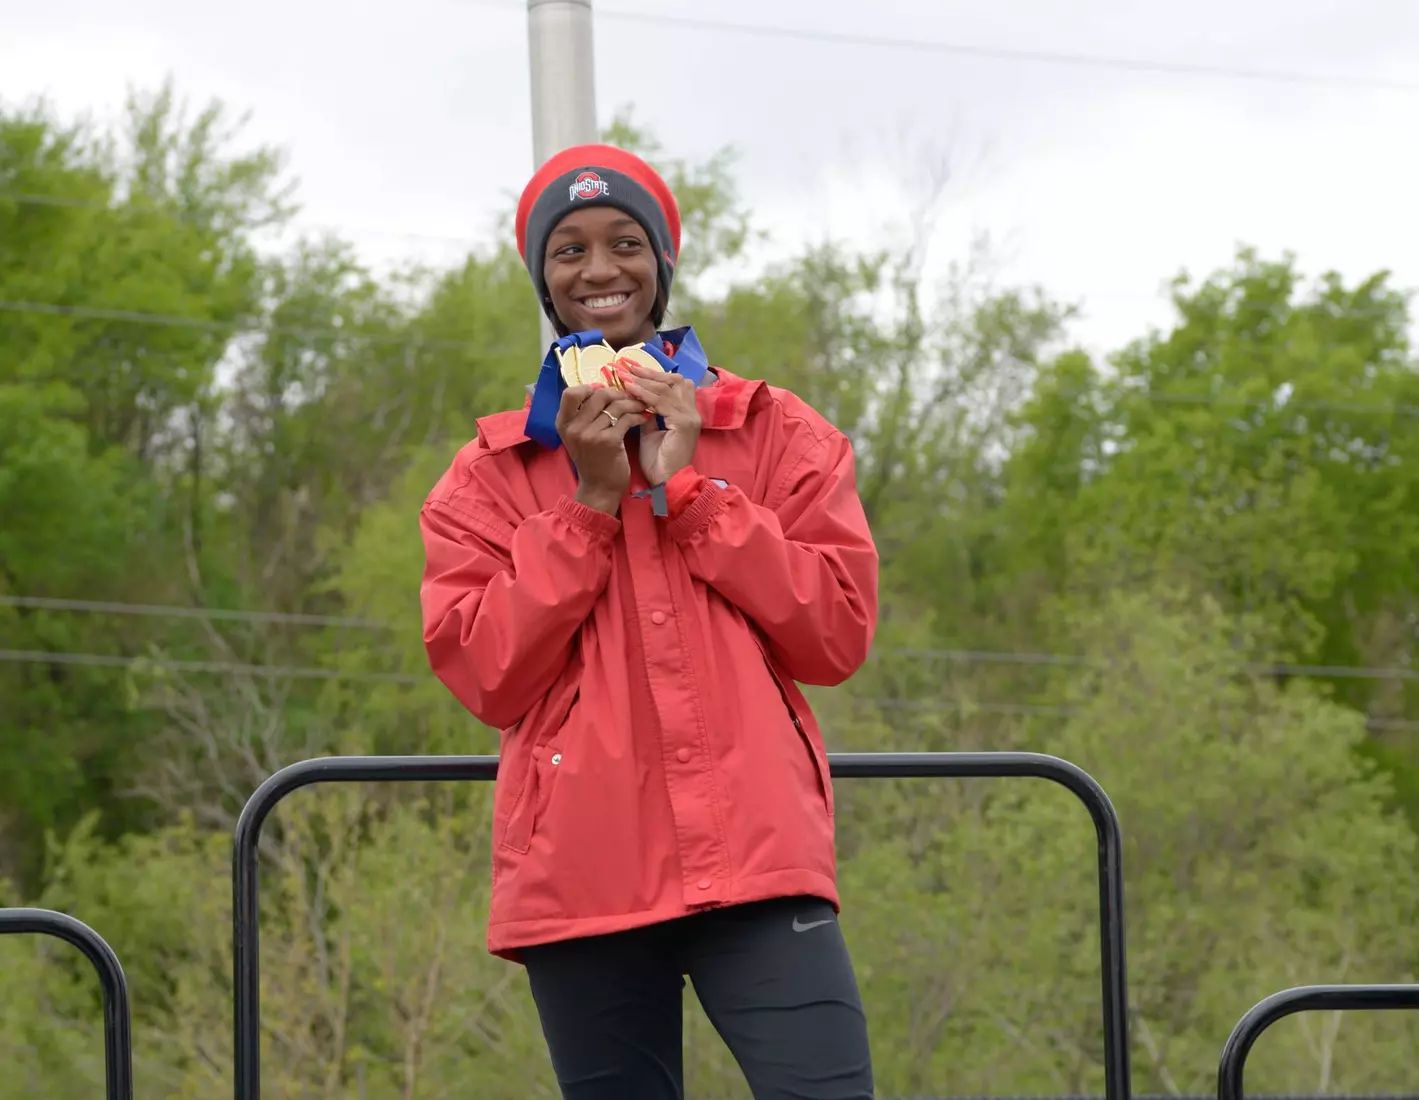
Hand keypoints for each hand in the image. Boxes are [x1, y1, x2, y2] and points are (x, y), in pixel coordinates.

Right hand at [555, 385, 649, 512]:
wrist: (600, 488)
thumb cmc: (592, 460)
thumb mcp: (579, 437)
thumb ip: (584, 415)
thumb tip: (600, 388)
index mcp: (563, 423)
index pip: (570, 393)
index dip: (589, 388)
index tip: (604, 394)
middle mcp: (574, 427)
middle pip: (598, 394)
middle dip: (618, 393)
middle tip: (630, 398)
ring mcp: (590, 434)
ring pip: (616, 405)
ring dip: (632, 403)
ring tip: (641, 405)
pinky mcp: (609, 441)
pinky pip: (627, 418)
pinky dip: (638, 415)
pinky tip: (643, 418)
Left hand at [616, 363, 701, 486]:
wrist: (668, 483)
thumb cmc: (659, 463)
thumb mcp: (650, 433)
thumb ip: (648, 415)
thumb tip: (636, 399)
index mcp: (686, 414)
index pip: (675, 386)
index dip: (655, 376)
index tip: (633, 370)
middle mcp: (692, 413)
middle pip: (675, 381)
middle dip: (651, 373)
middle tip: (629, 367)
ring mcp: (690, 417)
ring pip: (668, 389)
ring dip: (644, 381)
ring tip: (625, 375)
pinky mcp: (684, 424)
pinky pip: (662, 403)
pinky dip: (645, 394)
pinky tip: (630, 389)